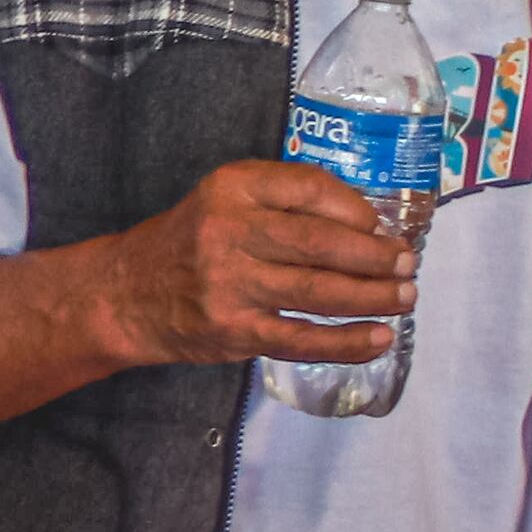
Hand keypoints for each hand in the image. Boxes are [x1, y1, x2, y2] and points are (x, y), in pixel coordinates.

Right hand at [94, 160, 412, 368]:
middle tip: (407, 264)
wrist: (125, 295)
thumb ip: (281, 202)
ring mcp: (231, 285)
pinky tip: (379, 338)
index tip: (378, 226)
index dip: (355, 209)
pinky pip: (303, 339)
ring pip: (318, 291)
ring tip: (404, 297)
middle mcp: (229, 232)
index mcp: (231, 188)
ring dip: (372, 297)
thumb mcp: (222, 201)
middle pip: (321, 243)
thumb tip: (365, 225)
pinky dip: (347, 342)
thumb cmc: (188, 243)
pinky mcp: (235, 331)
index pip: (309, 189)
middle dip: (375, 257)